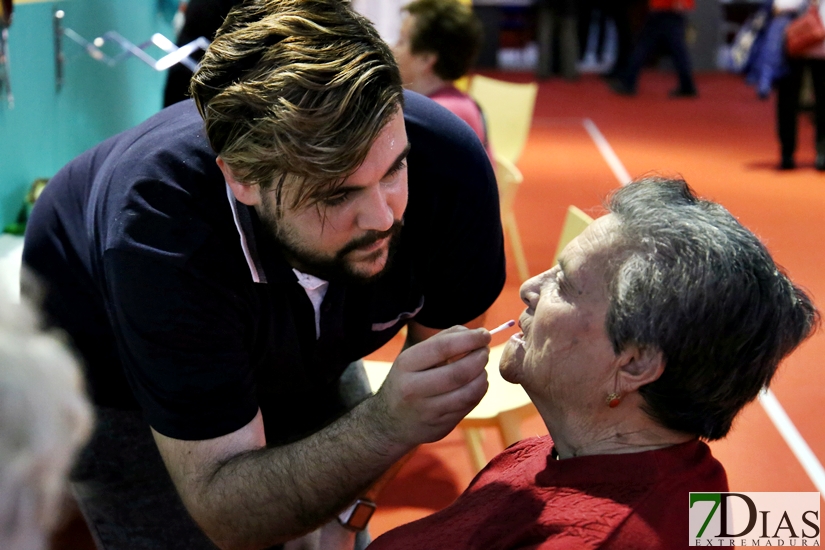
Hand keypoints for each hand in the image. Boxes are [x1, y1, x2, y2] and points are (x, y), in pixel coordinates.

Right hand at [374, 326, 490, 445]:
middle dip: (479, 358)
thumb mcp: (414, 358)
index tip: (485, 334)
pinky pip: (468, 405)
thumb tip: (473, 333)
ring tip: (481, 368)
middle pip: (458, 372)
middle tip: (485, 351)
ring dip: (482, 376)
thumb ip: (442, 340)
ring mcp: (427, 411)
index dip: (469, 339)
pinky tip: (477, 383)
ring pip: (468, 392)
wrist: (390, 422)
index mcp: (406, 364)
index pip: (442, 348)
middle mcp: (413, 388)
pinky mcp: (440, 426)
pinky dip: (479, 390)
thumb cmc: (408, 380)